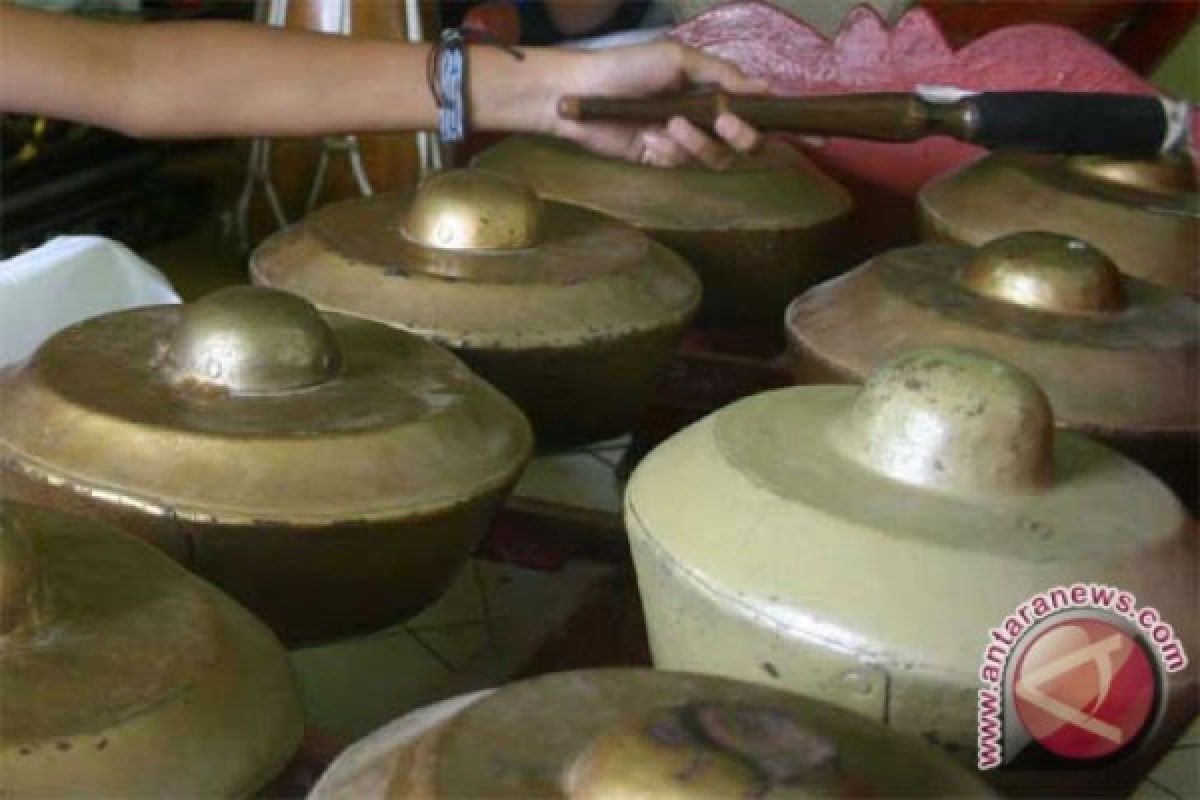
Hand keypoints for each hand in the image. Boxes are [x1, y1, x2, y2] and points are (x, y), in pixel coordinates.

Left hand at [552, 41, 766, 168]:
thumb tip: (766, 88)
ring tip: (670, 124)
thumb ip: (721, 74)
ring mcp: (681, 142)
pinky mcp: (659, 160)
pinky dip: (667, 152)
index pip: (750, 113)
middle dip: (740, 138)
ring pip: (712, 158)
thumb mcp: (678, 59)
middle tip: (726, 124)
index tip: (761, 115)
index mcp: (710, 92)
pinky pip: (678, 165)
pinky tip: (647, 138)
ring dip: (696, 143)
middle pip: (740, 145)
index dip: (760, 120)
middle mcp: (702, 119)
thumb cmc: (628, 66)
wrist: (581, 92)